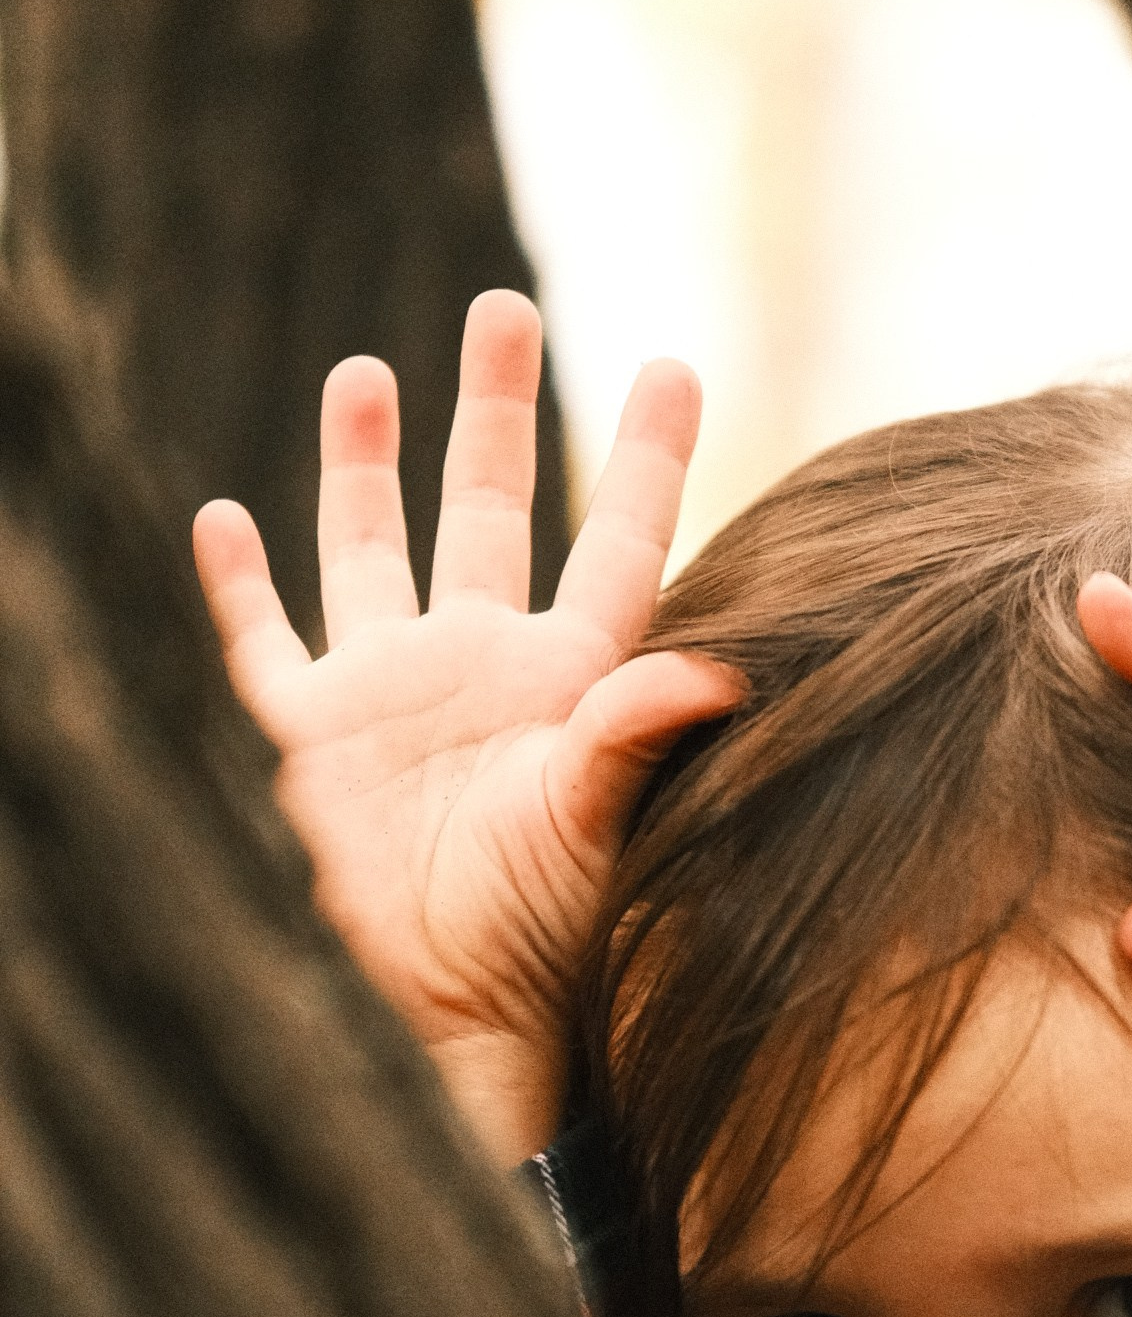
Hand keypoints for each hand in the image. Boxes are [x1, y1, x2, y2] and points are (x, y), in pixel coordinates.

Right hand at [193, 291, 739, 1163]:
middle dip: (496, 408)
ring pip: (375, 548)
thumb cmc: (555, 928)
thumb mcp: (601, 818)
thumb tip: (725, 671)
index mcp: (572, 672)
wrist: (466, 1009)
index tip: (675, 363)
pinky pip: (269, 643)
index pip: (618, 537)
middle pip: (491, 506)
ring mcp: (395, 692)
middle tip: (502, 308)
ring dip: (369, 463)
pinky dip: (241, 585)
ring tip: (367, 370)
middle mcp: (484, 662)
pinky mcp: (316, 738)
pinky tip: (222, 517)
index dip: (647, 453)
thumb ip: (641, 733)